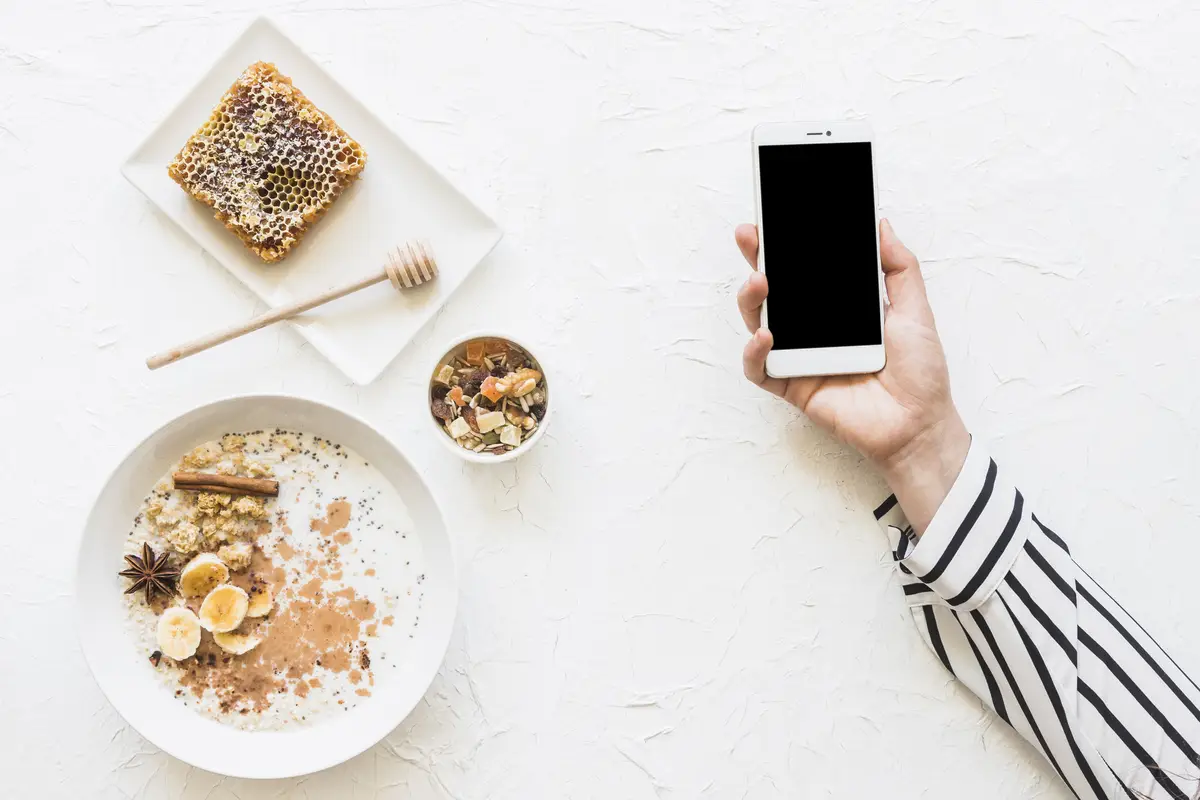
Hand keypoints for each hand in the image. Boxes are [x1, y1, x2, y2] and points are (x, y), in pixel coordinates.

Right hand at [735, 219, 969, 532]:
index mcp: (838, 308)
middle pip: (773, 291)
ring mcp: (799, 358)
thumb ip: (899, 267)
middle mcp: (813, 330)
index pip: (804, 271)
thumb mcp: (915, 310)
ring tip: (760, 281)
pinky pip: (759, 369)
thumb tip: (882, 224)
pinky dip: (754, 352)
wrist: (920, 424)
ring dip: (751, 300)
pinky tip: (766, 336)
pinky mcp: (791, 387)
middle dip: (756, 260)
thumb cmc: (920, 373)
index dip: (786, 246)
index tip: (776, 218)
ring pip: (757, 324)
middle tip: (750, 235)